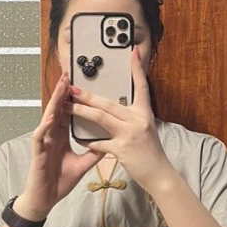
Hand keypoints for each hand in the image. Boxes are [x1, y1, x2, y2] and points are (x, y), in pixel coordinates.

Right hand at [17, 73, 103, 220]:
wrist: (46, 199)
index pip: (68, 113)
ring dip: (54, 102)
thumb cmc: (59, 181)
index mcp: (61, 137)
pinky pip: (40, 137)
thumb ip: (94, 153)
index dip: (74, 99)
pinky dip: (45, 127)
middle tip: (68, 74)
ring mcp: (44, 143)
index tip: (81, 85)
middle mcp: (51, 136)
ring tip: (61, 87)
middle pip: (58, 110)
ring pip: (48, 118)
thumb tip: (110, 142)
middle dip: (63, 92)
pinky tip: (51, 117)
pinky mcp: (37, 153)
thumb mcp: (82, 165)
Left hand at [62, 47, 173, 192]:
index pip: (141, 87)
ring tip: (68, 107)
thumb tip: (118, 108)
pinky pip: (99, 143)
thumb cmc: (151, 152)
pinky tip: (79, 138)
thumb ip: (133, 117)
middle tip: (73, 88)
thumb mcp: (146, 129)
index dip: (137, 69)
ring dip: (82, 111)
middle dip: (89, 95)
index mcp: (144, 113)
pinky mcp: (121, 150)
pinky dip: (88, 141)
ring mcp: (129, 135)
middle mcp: (138, 121)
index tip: (133, 52)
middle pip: (109, 103)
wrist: (158, 174)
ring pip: (101, 118)